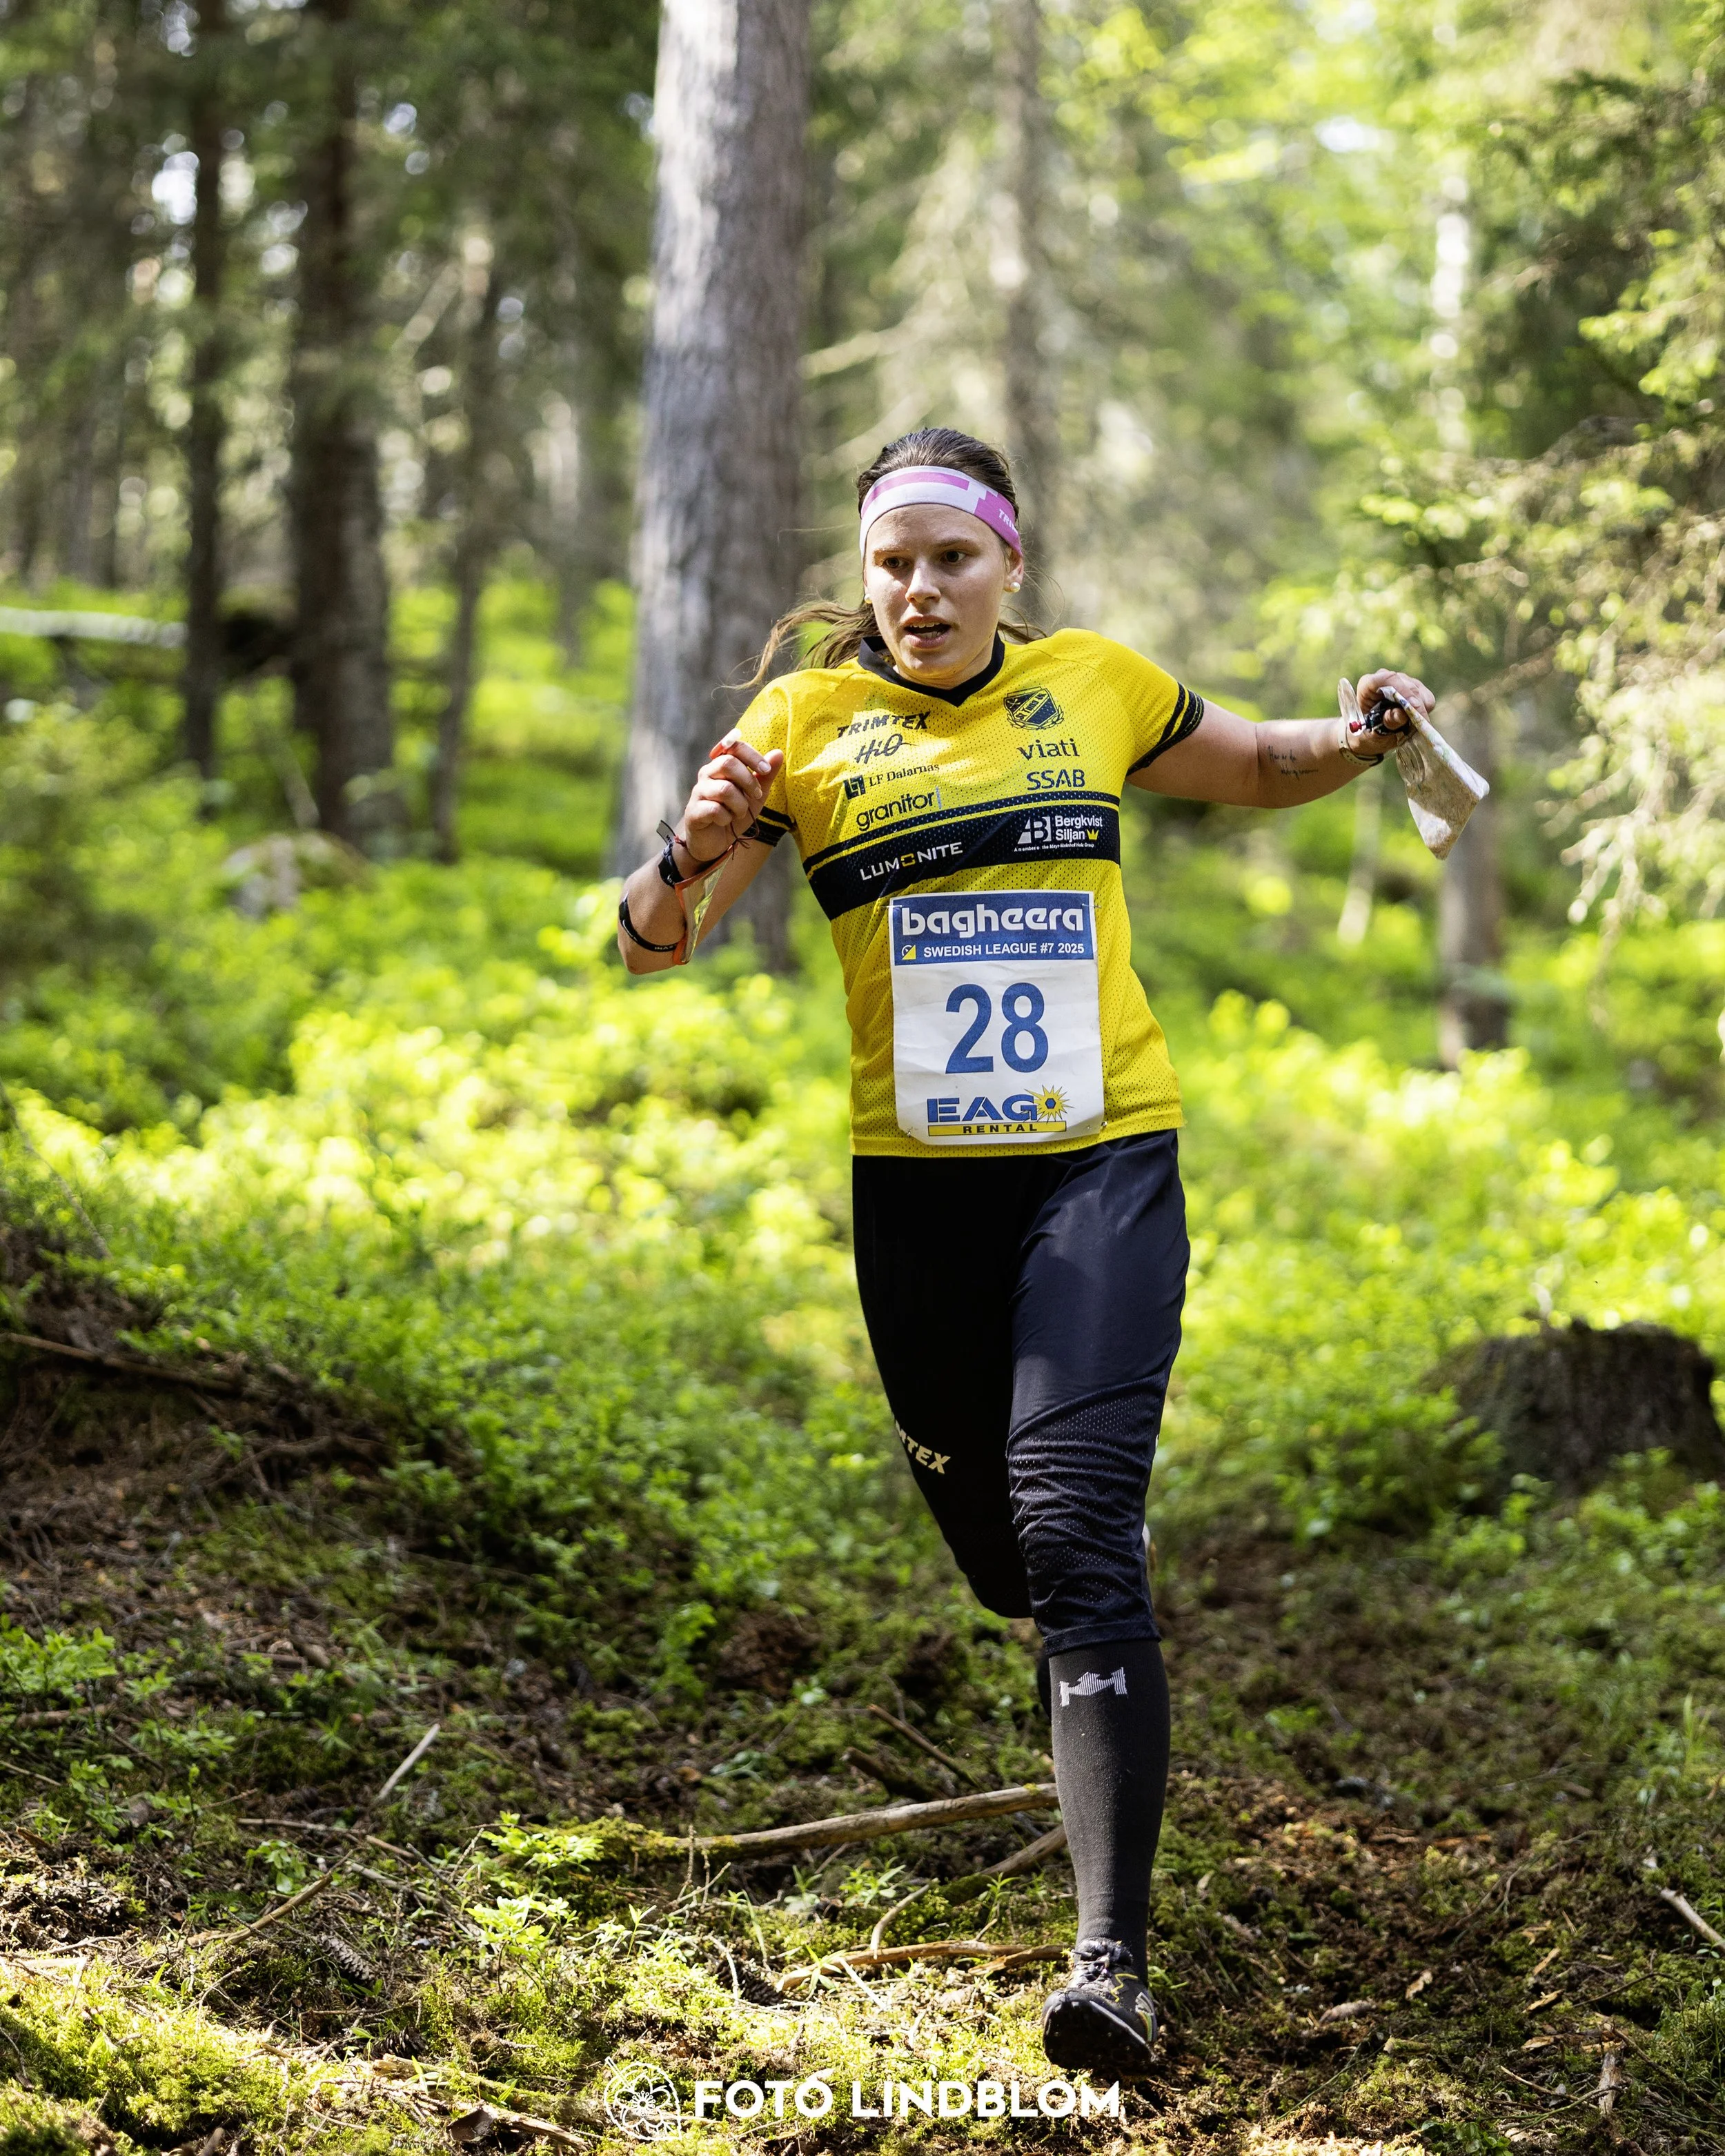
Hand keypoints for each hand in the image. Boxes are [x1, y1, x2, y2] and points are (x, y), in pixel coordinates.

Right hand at [679, 735, 784, 866]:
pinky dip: (727, 818)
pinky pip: (715, 810)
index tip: (766, 771)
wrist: (717, 841)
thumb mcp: (756, 795)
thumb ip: (766, 775)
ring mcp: (698, 792)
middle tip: (756, 796)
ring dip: (740, 805)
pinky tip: (725, 821)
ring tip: (739, 813)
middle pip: (727, 763)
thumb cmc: (735, 813)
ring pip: (724, 789)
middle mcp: (707, 774)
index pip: (734, 747)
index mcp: (721, 765)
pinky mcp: (693, 811)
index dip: (752, 756)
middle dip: (748, 781)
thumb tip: (778, 753)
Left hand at [1349, 669, 1434, 755]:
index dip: (1402, 690)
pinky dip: (1425, 710)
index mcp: (1367, 686)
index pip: (1386, 679)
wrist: (1371, 736)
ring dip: (1421, 710)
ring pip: (1420, 692)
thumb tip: (1402, 714)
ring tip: (1411, 726)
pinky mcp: (1415, 688)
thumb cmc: (1367, 734)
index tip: (1413, 707)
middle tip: (1420, 726)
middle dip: (1416, 707)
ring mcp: (1401, 682)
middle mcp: (1385, 679)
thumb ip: (1386, 723)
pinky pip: (1427, 698)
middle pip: (1407, 686)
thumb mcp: (1373, 734)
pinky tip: (1414, 720)